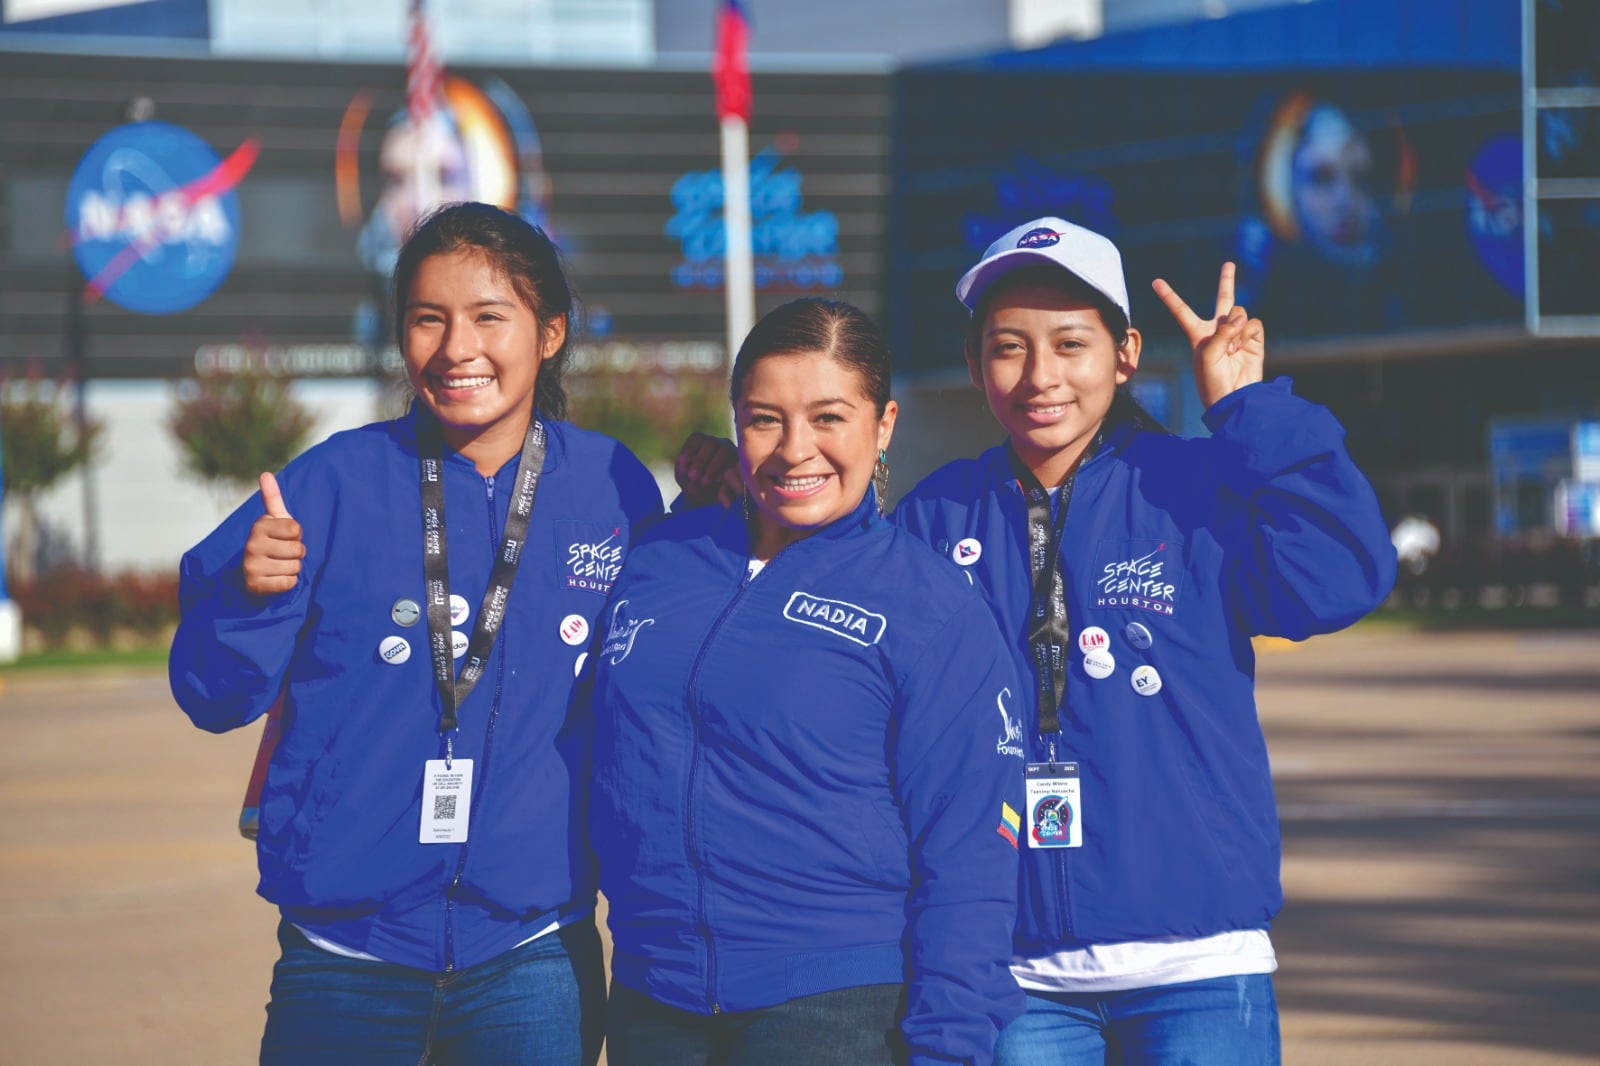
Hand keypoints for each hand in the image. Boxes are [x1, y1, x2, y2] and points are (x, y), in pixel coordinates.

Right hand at [242, 472, 304, 596]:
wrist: (258, 575)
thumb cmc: (274, 543)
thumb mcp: (275, 520)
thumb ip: (273, 498)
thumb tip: (265, 473)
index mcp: (259, 525)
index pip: (296, 529)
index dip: (297, 535)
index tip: (286, 538)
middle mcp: (251, 544)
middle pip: (297, 548)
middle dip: (297, 554)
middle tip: (284, 555)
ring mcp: (251, 565)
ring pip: (294, 567)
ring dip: (293, 569)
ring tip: (281, 566)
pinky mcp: (254, 585)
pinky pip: (287, 583)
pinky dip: (288, 583)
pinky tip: (277, 579)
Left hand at [674, 432, 742, 507]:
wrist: (710, 502)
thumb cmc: (695, 485)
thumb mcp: (684, 479)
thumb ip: (682, 470)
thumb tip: (682, 464)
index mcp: (702, 443)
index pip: (697, 438)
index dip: (689, 449)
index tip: (682, 464)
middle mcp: (719, 444)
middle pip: (710, 442)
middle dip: (700, 460)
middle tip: (692, 476)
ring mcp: (732, 452)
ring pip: (724, 450)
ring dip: (712, 466)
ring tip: (704, 482)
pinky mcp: (741, 465)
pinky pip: (736, 463)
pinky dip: (726, 472)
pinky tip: (718, 481)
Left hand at [1151, 262, 1264, 409]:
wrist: (1234, 398)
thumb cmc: (1212, 381)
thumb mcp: (1208, 355)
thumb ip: (1223, 331)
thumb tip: (1242, 319)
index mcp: (1197, 333)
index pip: (1182, 310)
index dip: (1169, 296)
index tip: (1155, 281)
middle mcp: (1218, 330)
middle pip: (1223, 299)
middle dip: (1227, 281)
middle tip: (1229, 264)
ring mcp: (1237, 334)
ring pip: (1239, 312)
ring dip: (1235, 328)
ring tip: (1231, 350)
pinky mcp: (1253, 339)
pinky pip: (1253, 324)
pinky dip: (1247, 334)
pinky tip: (1241, 349)